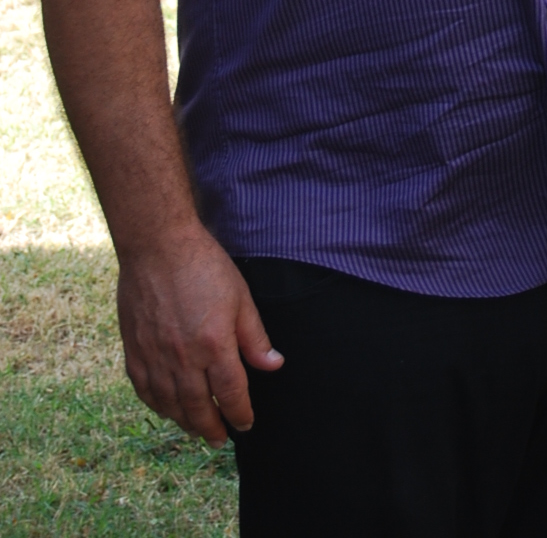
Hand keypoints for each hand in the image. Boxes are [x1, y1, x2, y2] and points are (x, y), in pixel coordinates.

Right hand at [117, 225, 283, 442]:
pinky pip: (145, 391)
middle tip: (220, 439)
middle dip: (212, 428)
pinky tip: (167, 409)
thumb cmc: (204, 266)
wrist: (157, 246)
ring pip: (170, 406)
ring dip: (185, 423)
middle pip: (199, 408)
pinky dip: (157, 406)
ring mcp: (155, 357)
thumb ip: (255, 337)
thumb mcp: (240, 297)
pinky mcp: (134, 351)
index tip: (246, 424)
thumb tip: (274, 365)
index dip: (240, 414)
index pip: (231, 394)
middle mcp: (183, 359)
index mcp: (214, 345)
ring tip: (197, 430)